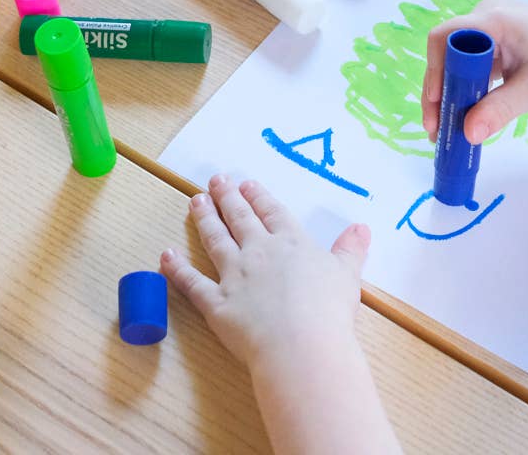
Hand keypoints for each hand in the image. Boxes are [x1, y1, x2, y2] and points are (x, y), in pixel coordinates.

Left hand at [160, 174, 369, 369]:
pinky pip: (191, 283)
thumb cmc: (328, 310)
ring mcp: (234, 275)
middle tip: (216, 181)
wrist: (300, 346)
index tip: (247, 184)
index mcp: (290, 242)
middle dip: (227, 197)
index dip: (259, 196)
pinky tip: (165, 255)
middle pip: (240, 218)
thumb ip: (351, 249)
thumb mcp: (347, 274)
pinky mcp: (216, 304)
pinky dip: (176, 269)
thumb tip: (362, 227)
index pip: (272, 212)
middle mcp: (259, 251)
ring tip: (195, 201)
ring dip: (204, 219)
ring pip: (215, 240)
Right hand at [421, 1, 527, 144]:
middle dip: (441, 90)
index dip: (433, 73)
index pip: (443, 39)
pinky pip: (477, 60)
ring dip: (455, 91)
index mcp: (492, 19)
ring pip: (461, 59)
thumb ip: (498, 110)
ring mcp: (494, 25)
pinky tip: (469, 111)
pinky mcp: (502, 37)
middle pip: (448, 51)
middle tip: (437, 127)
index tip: (436, 107)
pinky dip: (471, 85)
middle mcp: (487, 15)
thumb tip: (467, 134)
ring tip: (449, 126)